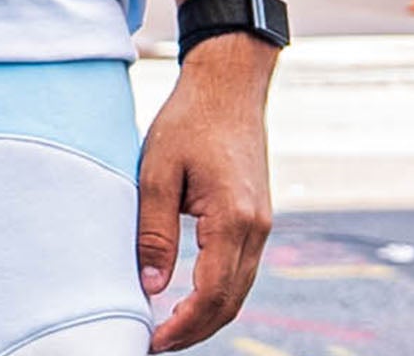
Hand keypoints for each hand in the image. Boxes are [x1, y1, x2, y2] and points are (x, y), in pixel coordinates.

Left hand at [136, 35, 275, 349]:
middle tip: (155, 342)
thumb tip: (151, 287)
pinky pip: (241, 269)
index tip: (151, 341)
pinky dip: (218, 292)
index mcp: (234, 219)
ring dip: (207, 315)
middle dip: (195, 330)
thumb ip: (155, 231)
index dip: (183, 327)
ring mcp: (262, 224)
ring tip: (168, 327)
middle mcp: (256, 229)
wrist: (229, 83)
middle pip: (230, 303)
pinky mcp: (258, 216)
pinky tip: (190, 295)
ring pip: (238, 290)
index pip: (211, 296)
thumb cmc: (190, 118)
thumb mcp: (158, 170)